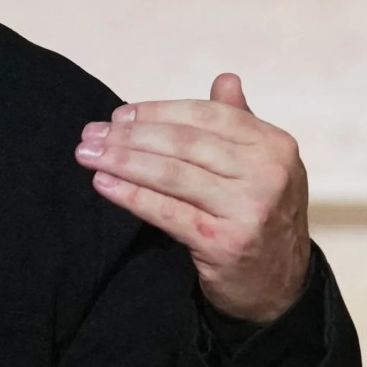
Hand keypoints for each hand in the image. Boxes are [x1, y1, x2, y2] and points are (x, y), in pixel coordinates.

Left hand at [74, 73, 310, 322]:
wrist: (278, 286)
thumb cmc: (260, 218)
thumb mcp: (261, 167)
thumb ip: (240, 123)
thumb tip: (225, 79)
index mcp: (274, 144)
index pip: (206, 115)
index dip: (157, 112)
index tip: (119, 115)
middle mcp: (267, 172)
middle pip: (183, 143)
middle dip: (130, 136)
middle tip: (91, 134)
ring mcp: (249, 208)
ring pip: (171, 174)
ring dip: (122, 161)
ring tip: (88, 155)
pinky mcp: (226, 241)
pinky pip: (167, 211)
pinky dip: (131, 195)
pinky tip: (104, 185)